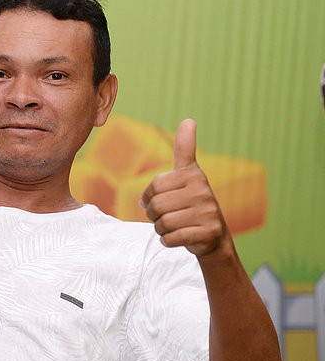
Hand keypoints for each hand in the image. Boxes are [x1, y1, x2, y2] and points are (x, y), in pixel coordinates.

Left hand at [140, 119, 227, 256]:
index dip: (149, 198)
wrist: (213, 236)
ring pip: (163, 223)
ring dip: (161, 229)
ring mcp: (208, 211)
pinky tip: (177, 237)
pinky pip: (172, 238)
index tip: (159, 199)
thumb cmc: (192, 202)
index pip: (154, 187)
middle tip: (166, 216)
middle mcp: (203, 190)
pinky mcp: (209, 231)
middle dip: (154, 216)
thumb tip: (189, 120)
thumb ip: (185, 149)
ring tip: (173, 226)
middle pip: (156, 207)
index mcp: (193, 175)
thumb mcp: (188, 174)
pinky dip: (169, 240)